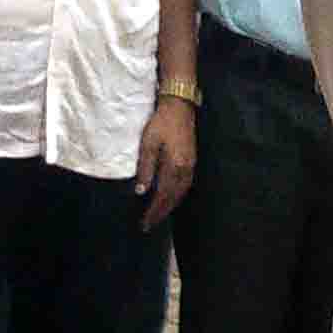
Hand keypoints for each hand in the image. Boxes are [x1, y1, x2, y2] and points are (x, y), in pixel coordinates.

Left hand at [136, 96, 198, 228]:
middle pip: (173, 198)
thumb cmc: (161, 123)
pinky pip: (185, 185)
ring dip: (169, 206)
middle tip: (149, 225)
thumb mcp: (148, 143)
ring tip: (158, 215)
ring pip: (181, 193)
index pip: (162, 195)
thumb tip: (141, 191)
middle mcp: (185, 169)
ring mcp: (191, 165)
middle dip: (161, 213)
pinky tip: (171, 198)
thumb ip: (146, 168)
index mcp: (174, 166)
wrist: (180, 107)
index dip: (153, 211)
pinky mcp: (192, 161)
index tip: (144, 223)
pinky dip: (177, 196)